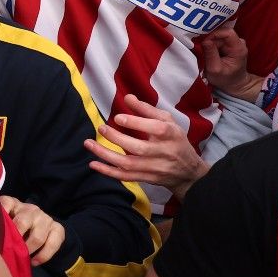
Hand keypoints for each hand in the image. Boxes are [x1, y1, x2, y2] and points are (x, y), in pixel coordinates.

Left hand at [0, 195, 65, 264]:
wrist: (38, 232)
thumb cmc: (15, 229)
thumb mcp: (4, 225)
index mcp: (13, 204)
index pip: (6, 203)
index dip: (1, 214)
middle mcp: (30, 209)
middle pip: (23, 222)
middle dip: (15, 239)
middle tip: (9, 251)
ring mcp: (44, 217)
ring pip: (38, 236)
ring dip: (29, 250)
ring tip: (22, 258)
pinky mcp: (57, 228)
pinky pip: (53, 243)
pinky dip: (44, 255)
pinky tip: (34, 262)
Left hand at [86, 94, 208, 197]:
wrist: (189, 172)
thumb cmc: (175, 141)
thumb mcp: (168, 122)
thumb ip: (147, 109)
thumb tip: (127, 97)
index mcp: (172, 134)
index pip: (156, 129)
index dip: (136, 123)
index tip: (118, 117)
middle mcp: (165, 153)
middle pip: (140, 148)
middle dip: (117, 138)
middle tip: (101, 128)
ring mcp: (156, 168)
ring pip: (129, 164)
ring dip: (106, 155)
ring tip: (89, 144)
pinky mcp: (148, 179)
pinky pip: (126, 177)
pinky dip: (109, 172)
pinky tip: (94, 164)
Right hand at [197, 27, 263, 102]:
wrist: (235, 84)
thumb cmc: (225, 79)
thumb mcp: (215, 69)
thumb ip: (210, 54)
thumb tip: (205, 40)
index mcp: (238, 49)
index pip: (227, 32)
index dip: (214, 34)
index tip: (204, 42)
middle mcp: (239, 43)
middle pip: (221, 34)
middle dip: (210, 40)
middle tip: (202, 50)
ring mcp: (235, 43)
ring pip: (219, 36)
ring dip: (210, 42)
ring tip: (205, 52)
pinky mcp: (230, 45)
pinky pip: (219, 39)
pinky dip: (212, 44)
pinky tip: (209, 52)